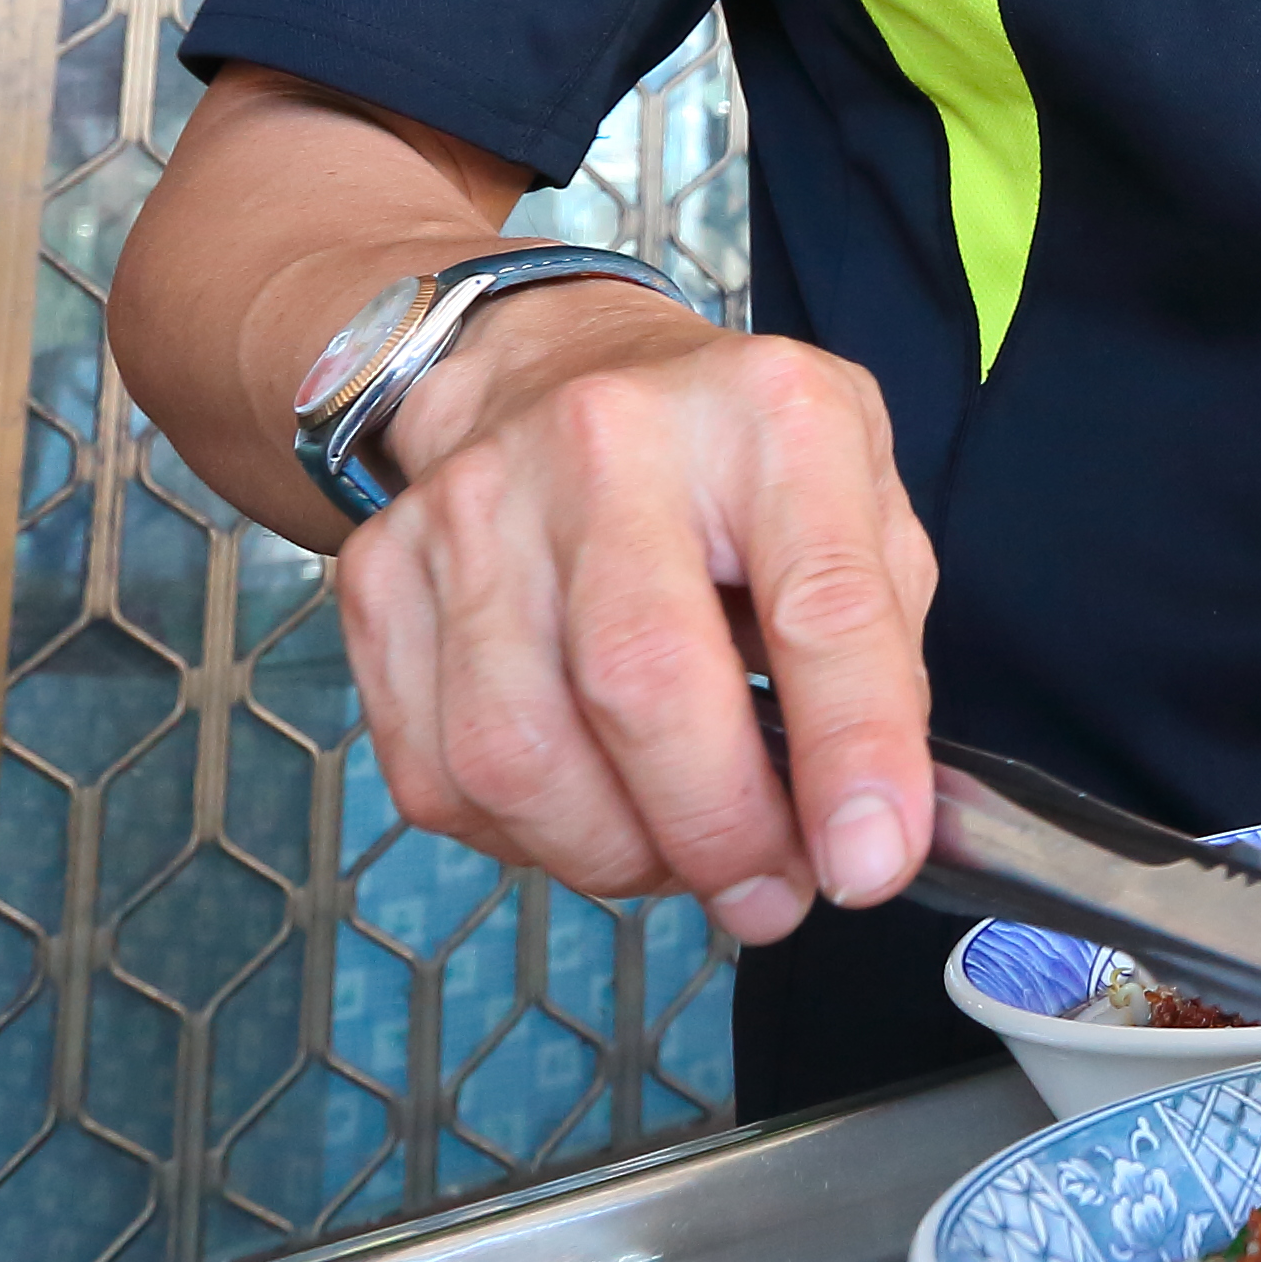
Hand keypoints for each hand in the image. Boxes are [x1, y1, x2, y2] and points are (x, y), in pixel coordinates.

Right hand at [328, 290, 938, 945]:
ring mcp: (473, 507)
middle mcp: (605, 442)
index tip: (871, 863)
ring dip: (615, 852)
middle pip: (641, 684)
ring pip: (519, 755)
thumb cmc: (728, 460)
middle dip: (717, 831)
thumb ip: (879, 654)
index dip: (851, 750)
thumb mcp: (858, 503)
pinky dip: (526, 838)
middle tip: (770, 891)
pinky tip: (586, 806)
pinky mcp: (380, 577)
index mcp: (766, 417)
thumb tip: (873, 828)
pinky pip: (439, 777)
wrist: (549, 370)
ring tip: (679, 850)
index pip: (820, 602)